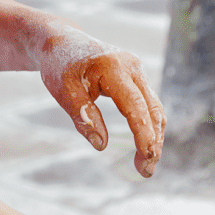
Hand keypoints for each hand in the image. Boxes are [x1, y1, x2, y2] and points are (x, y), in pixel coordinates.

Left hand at [40, 29, 165, 177]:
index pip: (135, 106)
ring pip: (155, 108)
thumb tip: (100, 145)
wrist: (62, 41)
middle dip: (153, 142)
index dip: (143, 134)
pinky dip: (149, 126)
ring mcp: (137, 71)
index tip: (146, 158)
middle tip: (146, 172)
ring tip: (145, 166)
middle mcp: (132, 67)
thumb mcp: (63, 89)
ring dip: (154, 137)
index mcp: (114, 68)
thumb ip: (82, 115)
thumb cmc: (60, 65)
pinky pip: (149, 104)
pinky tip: (144, 146)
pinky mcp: (136, 78)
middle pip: (152, 109)